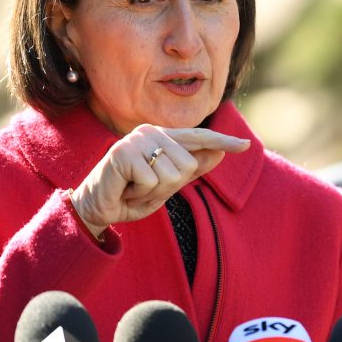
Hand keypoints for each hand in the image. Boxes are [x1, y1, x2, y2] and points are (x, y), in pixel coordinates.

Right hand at [69, 124, 249, 238]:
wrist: (96, 208)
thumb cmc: (131, 194)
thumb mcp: (166, 184)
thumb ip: (191, 169)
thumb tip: (219, 153)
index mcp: (161, 136)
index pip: (198, 137)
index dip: (223, 142)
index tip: (246, 145)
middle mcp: (149, 132)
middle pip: (188, 164)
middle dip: (169, 186)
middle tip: (145, 189)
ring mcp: (135, 141)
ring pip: (172, 174)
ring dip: (154, 192)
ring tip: (135, 190)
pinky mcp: (123, 154)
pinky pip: (152, 181)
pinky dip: (140, 194)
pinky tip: (125, 191)